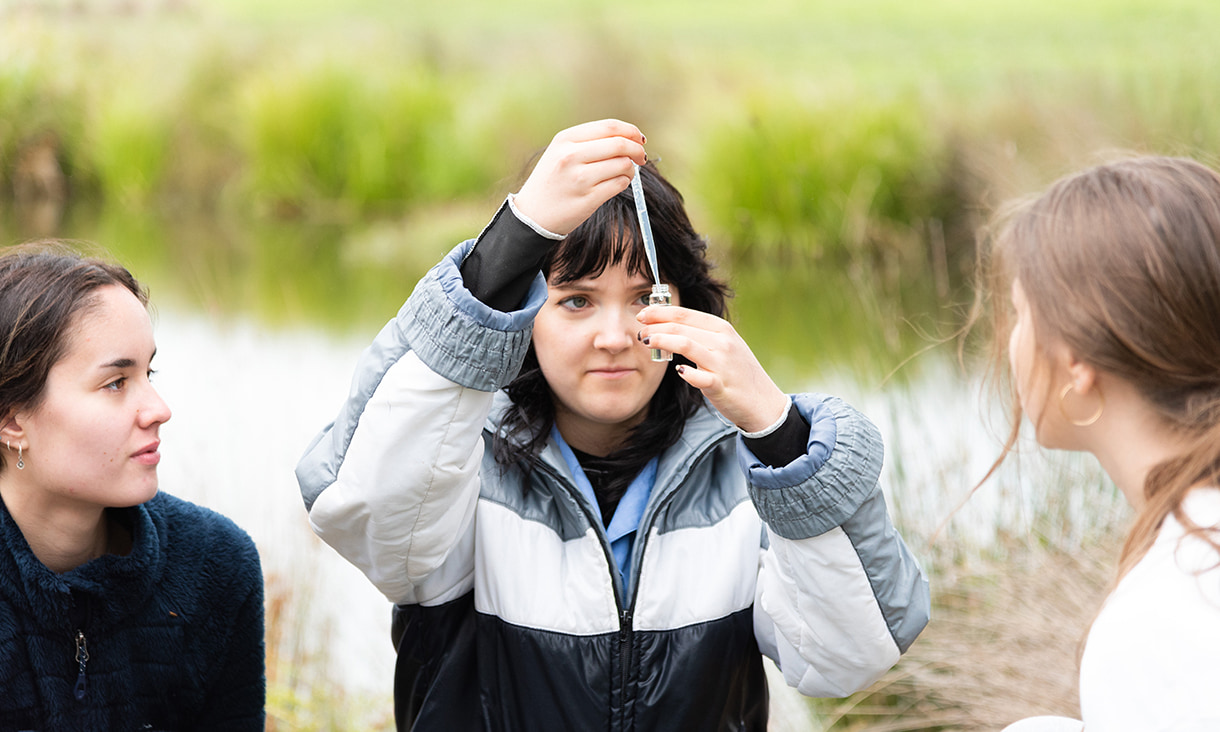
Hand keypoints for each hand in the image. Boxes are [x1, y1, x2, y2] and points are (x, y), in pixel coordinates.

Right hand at [513, 119, 646, 235]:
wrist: (532, 215)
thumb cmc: (552, 181)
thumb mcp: (560, 152)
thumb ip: (589, 141)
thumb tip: (628, 138)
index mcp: (565, 139)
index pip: (609, 127)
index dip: (630, 131)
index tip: (639, 139)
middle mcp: (571, 156)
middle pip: (620, 144)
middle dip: (637, 149)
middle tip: (641, 156)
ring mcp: (580, 178)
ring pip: (623, 165)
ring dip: (631, 168)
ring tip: (625, 172)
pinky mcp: (588, 199)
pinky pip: (619, 184)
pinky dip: (625, 182)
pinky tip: (617, 183)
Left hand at [637, 305, 789, 432]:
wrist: (763, 402)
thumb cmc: (738, 373)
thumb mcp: (724, 346)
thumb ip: (700, 335)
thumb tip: (668, 326)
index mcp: (722, 328)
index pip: (685, 314)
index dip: (660, 312)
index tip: (642, 314)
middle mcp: (723, 342)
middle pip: (681, 327)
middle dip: (655, 327)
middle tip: (640, 332)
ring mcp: (722, 363)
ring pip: (685, 344)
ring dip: (662, 341)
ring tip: (647, 342)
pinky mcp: (720, 385)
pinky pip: (699, 376)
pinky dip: (686, 372)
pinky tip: (677, 371)